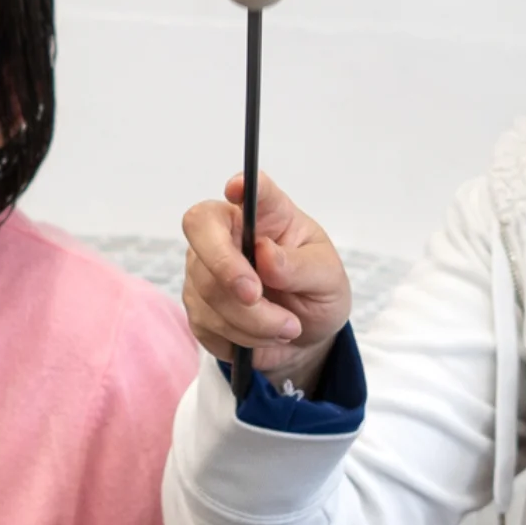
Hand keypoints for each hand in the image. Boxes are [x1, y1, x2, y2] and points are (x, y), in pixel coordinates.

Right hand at [181, 172, 353, 394]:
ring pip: (208, 289)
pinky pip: (206, 323)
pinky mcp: (198, 305)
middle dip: (227, 268)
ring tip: (287, 326)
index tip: (238, 187)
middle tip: (256, 296)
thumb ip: (301, 267)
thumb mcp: (328, 280)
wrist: (305, 338)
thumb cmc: (317, 293)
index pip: (251, 190)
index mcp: (268, 214)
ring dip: (252, 320)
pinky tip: (264, 336)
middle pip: (202, 230)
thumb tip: (266, 255)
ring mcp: (206, 268)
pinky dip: (241, 338)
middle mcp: (229, 232)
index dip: (242, 187)